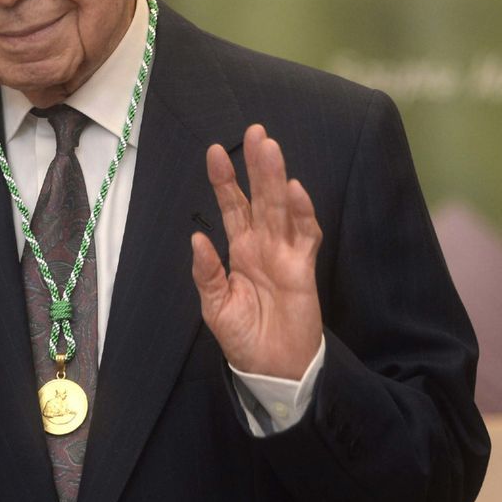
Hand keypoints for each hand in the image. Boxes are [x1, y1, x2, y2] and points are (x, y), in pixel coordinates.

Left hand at [191, 124, 322, 379]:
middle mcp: (262, 245)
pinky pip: (305, 235)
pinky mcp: (304, 268)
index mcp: (239, 250)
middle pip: (260, 197)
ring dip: (276, 179)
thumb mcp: (216, 306)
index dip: (224, 180)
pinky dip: (302, 213)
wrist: (272, 369)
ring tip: (270, 148)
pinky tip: (294, 190)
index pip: (231, 206)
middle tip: (255, 131)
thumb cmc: (244, 337)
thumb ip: (208, 273)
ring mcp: (285, 253)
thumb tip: (197, 238)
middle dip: (256, 165)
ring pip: (281, 208)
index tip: (214, 152)